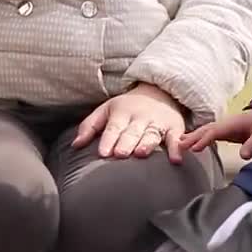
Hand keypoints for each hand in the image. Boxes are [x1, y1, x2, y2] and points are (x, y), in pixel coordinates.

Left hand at [72, 83, 186, 161]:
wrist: (160, 91)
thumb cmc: (128, 107)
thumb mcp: (107, 110)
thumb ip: (90, 126)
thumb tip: (75, 145)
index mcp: (122, 112)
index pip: (114, 127)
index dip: (108, 139)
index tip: (102, 153)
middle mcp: (140, 117)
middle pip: (132, 132)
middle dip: (126, 143)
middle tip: (120, 154)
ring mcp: (157, 122)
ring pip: (151, 134)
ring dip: (147, 144)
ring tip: (141, 154)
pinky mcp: (174, 128)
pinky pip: (175, 139)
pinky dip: (177, 149)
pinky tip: (176, 160)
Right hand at [179, 109, 251, 160]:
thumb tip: (242, 156)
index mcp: (232, 123)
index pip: (215, 131)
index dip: (204, 139)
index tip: (194, 148)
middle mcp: (225, 123)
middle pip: (205, 130)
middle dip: (192, 137)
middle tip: (178, 146)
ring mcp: (223, 126)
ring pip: (205, 131)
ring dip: (192, 136)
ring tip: (179, 144)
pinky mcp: (224, 131)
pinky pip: (208, 134)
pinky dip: (198, 137)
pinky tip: (191, 143)